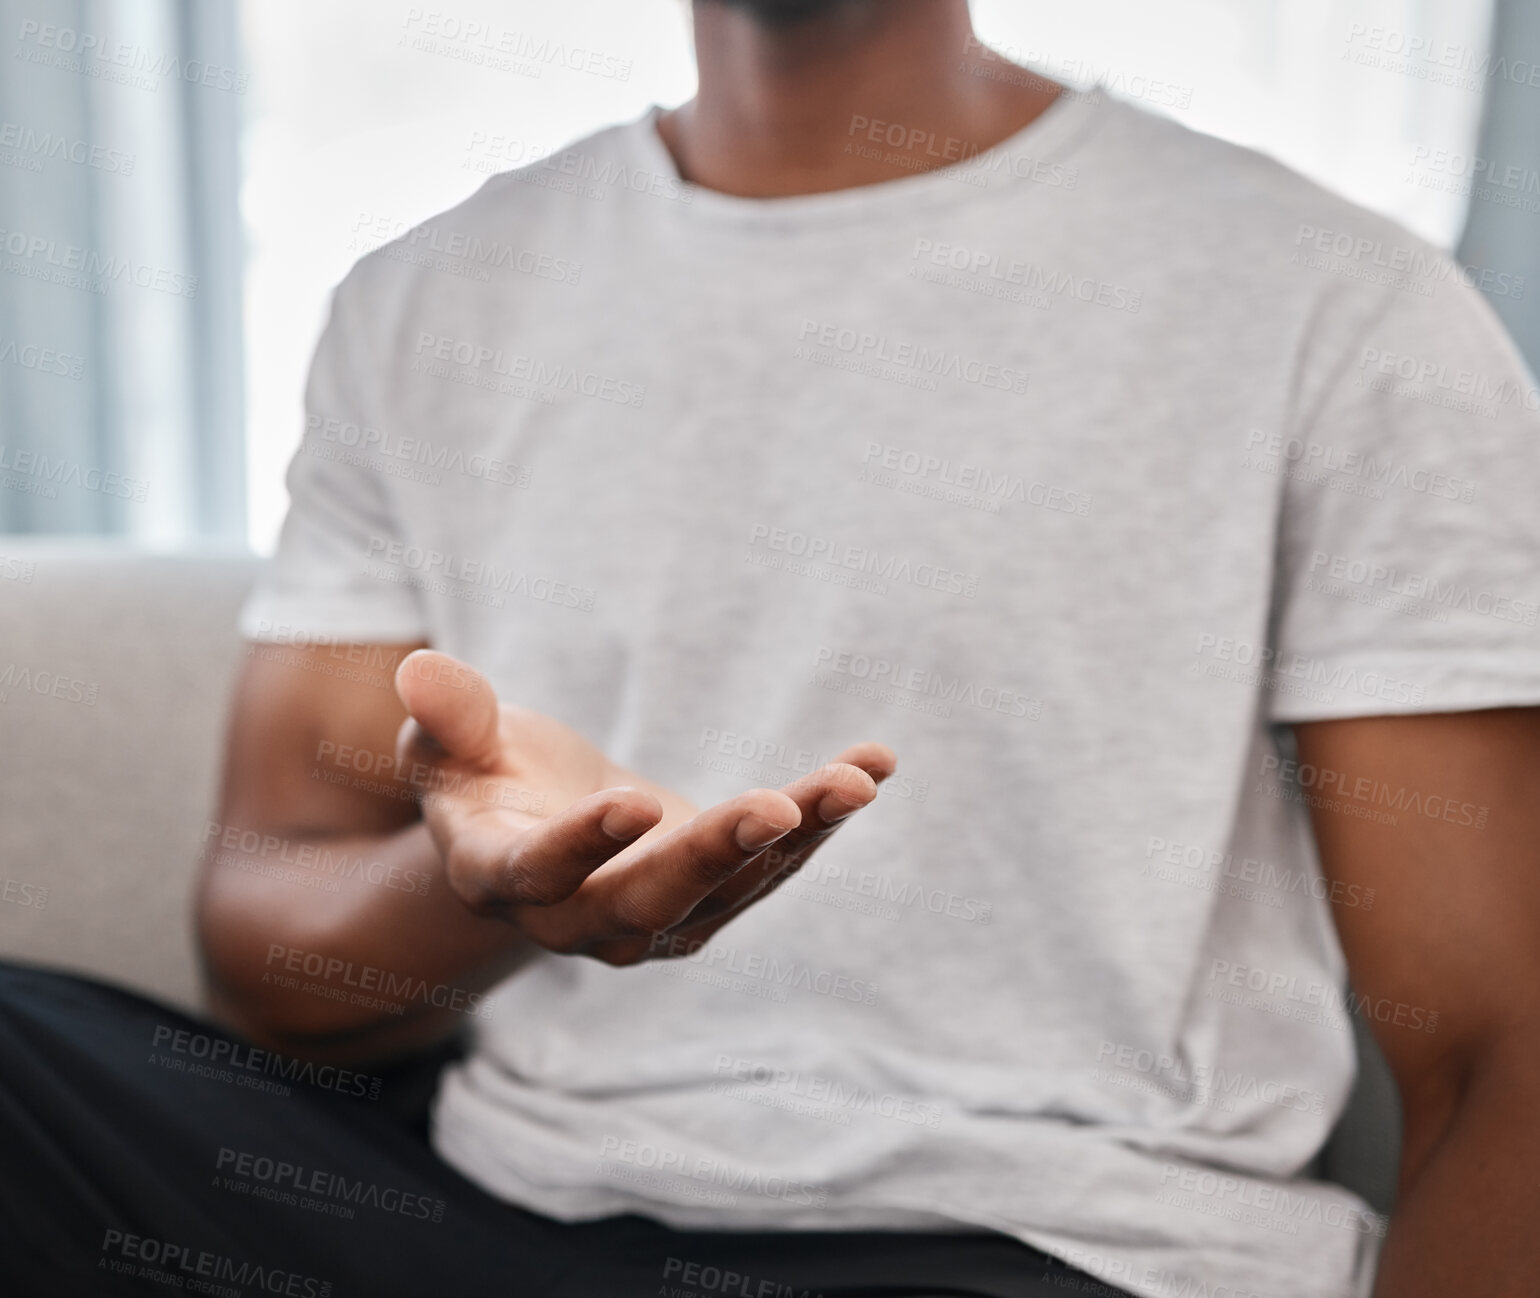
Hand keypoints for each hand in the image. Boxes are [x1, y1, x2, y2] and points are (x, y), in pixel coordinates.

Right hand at [394, 650, 894, 964]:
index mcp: (501, 876)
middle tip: (776, 806)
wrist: (534, 831)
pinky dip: (822, 821)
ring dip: (796, 838)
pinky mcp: (711, 901)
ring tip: (854, 780)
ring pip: (728, 891)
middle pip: (647, 902)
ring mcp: (653, 920)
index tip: (632, 801)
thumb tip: (419, 670)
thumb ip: (448, 717)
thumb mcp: (452, 743)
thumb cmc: (484, 775)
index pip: (539, 874)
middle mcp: (579, 919)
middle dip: (713, 856)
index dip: (582, 846)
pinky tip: (872, 766)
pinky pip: (772, 867)